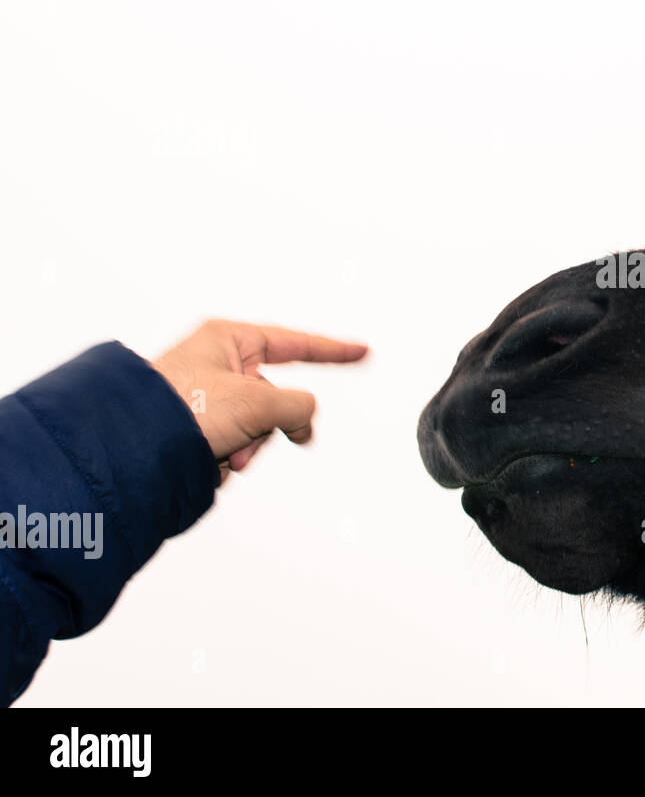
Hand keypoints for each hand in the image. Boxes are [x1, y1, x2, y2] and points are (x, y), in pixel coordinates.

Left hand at [151, 319, 367, 480]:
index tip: (362, 351)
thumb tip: (302, 421)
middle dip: (269, 427)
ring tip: (221, 452)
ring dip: (248, 447)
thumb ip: (298, 406)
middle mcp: (218, 363)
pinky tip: (205, 459)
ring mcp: (206, 395)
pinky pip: (234, 442)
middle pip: (276, 397)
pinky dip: (227, 456)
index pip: (297, 344)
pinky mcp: (195, 425)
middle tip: (251, 439)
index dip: (334, 351)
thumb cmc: (178, 407)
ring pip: (256, 426)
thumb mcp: (257, 402)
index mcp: (229, 339)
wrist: (127, 448)